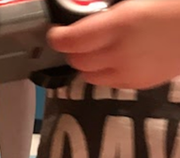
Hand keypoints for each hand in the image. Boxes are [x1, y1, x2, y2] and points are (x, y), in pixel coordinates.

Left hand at [48, 0, 179, 89]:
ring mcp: (128, 71)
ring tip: (95, 49)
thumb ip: (115, 8)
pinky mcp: (139, 83)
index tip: (56, 32)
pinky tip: (114, 58)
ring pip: (88, 75)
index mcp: (121, 23)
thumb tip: (95, 12)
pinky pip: (108, 82)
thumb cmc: (175, 4)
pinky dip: (103, 72)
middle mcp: (119, 51)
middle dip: (72, 49)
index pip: (73, 39)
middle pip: (77, 60)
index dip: (58, 36)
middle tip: (77, 38)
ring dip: (86, 63)